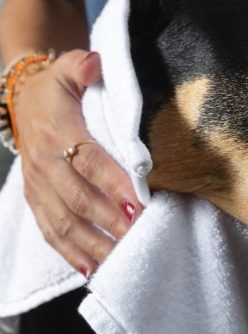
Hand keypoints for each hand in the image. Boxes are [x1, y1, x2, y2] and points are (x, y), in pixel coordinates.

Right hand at [15, 50, 142, 276]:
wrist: (22, 101)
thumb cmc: (55, 90)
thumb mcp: (66, 70)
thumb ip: (80, 67)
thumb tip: (94, 63)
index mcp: (56, 133)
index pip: (90, 162)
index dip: (114, 183)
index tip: (140, 203)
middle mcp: (44, 165)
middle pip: (80, 200)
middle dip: (111, 222)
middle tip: (140, 238)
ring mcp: (38, 187)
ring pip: (65, 223)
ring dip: (94, 245)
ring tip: (121, 261)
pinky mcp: (37, 201)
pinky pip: (51, 232)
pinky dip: (71, 253)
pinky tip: (92, 269)